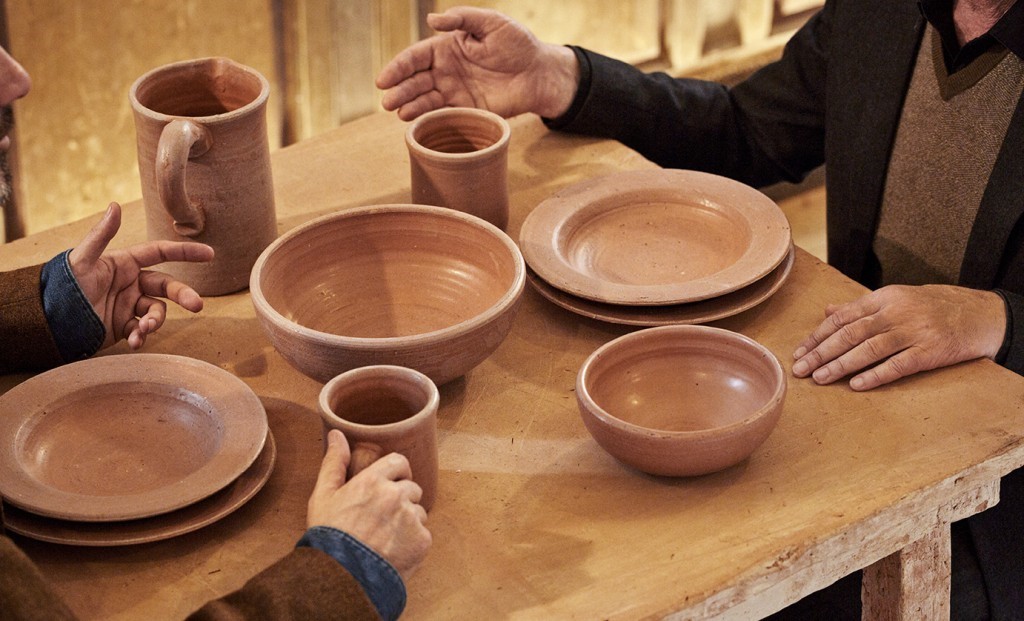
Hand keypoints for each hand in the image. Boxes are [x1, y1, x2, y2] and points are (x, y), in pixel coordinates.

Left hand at [68, 202, 213, 350]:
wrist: (49, 322)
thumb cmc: (63, 286)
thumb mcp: (82, 260)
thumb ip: (101, 235)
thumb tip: (115, 205)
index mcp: (124, 264)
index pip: (161, 253)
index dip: (185, 253)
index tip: (210, 254)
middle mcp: (130, 283)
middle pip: (167, 286)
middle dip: (184, 295)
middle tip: (197, 305)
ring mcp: (128, 305)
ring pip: (157, 311)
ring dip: (156, 321)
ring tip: (145, 329)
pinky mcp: (123, 326)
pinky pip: (142, 330)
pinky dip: (142, 336)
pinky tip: (135, 342)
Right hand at [307, 429, 431, 578]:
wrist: (341, 577)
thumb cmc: (329, 536)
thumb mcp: (324, 496)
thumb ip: (334, 463)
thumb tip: (337, 434)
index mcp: (373, 481)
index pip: (399, 462)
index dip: (396, 473)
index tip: (389, 485)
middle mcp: (395, 495)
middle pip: (411, 488)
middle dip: (401, 499)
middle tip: (382, 518)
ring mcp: (410, 518)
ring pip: (419, 512)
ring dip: (408, 521)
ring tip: (385, 537)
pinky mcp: (422, 540)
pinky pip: (423, 534)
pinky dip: (412, 542)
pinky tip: (393, 551)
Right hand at [375, 6, 578, 120]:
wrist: (538, 73)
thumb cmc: (517, 43)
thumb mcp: (491, 23)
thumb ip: (462, 18)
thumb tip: (432, 19)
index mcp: (446, 48)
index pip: (415, 57)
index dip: (398, 67)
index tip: (384, 79)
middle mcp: (445, 71)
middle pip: (415, 81)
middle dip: (399, 90)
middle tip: (387, 101)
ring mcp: (454, 92)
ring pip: (425, 99)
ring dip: (409, 106)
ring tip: (397, 112)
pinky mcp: (466, 110)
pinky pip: (442, 114)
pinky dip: (427, 118)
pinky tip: (414, 121)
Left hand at [792, 284, 1006, 390]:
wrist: (976, 314)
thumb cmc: (927, 307)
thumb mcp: (893, 299)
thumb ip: (859, 308)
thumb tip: (827, 312)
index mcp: (882, 298)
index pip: (842, 318)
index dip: (818, 336)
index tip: (799, 352)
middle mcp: (894, 313)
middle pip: (850, 334)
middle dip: (821, 353)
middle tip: (800, 369)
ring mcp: (913, 332)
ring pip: (869, 350)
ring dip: (841, 365)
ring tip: (820, 378)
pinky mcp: (929, 352)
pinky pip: (898, 365)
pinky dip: (875, 375)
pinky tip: (856, 385)